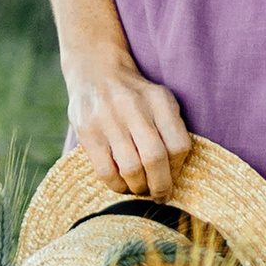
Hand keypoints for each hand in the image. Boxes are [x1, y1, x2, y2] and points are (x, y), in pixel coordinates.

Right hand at [63, 46, 191, 202]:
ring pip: (130, 168)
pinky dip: (117, 185)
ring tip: (140, 189)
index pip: (178, 144)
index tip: (174, 177)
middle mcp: (133, 107)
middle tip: (160, 195)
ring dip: (138, 187)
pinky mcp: (87, 131)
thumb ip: (172, 128)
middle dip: (160, 186)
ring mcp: (108, 119)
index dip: (178, 169)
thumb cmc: (136, 95)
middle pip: (154, 159)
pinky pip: (106, 171)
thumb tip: (176, 173)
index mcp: (159, 99)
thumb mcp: (160, 99)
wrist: (95, 70)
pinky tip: (122, 184)